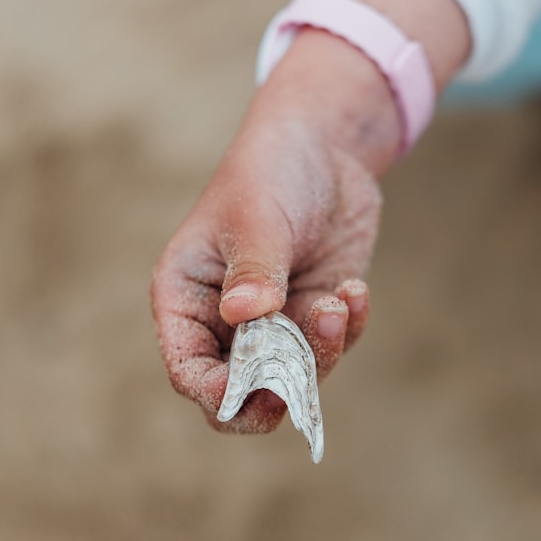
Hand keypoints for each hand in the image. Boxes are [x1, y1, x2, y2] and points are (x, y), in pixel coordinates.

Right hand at [151, 117, 379, 433]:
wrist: (324, 147)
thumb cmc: (268, 173)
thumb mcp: (257, 219)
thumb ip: (254, 270)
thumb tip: (245, 315)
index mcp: (186, 300)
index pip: (191, 372)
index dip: (220, 393)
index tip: (260, 390)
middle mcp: (224, 322)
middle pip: (241, 393)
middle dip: (274, 393)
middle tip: (302, 379)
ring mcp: (273, 323)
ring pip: (293, 376)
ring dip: (321, 350)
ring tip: (338, 301)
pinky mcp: (314, 314)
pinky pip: (332, 348)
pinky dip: (348, 328)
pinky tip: (355, 290)